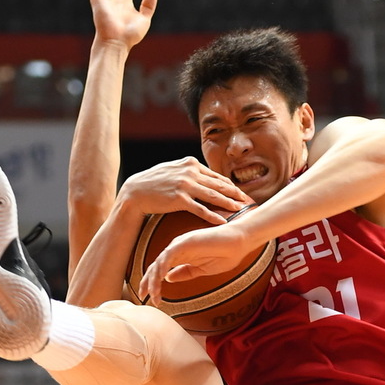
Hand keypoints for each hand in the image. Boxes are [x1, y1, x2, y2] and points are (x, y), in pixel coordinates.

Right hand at [121, 159, 250, 229]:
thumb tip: (203, 175)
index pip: (216, 176)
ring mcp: (185, 184)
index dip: (230, 185)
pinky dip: (213, 216)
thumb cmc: (153, 183)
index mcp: (191, 163)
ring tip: (241, 210)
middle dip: (236, 193)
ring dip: (229, 203)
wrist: (135, 192)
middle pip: (219, 184)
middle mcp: (190, 171)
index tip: (241, 193)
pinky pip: (200, 209)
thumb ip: (189, 171)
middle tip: (249, 201)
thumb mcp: (173, 170)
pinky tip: (223, 221)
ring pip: (213, 196)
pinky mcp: (179, 198)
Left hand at [139, 218, 256, 299]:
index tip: (150, 297)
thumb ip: (184, 273)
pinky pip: (168, 255)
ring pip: (159, 262)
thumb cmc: (224, 254)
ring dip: (154, 279)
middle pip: (156, 266)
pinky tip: (161, 280)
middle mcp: (177, 249)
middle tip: (143, 296)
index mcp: (181, 256)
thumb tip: (168, 278)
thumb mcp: (201, 269)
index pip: (161, 269)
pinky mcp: (185, 241)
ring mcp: (180, 244)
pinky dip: (162, 267)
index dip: (153, 282)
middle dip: (148, 282)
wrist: (238, 243)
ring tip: (154, 294)